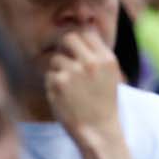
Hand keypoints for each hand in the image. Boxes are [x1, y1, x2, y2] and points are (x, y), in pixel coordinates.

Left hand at [45, 31, 123, 147]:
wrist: (98, 131)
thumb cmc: (103, 103)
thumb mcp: (110, 75)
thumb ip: (97, 53)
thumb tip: (84, 27)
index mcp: (106, 59)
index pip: (87, 32)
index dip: (79, 41)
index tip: (77, 52)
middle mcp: (90, 63)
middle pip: (68, 38)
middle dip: (65, 49)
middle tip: (67, 63)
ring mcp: (73, 72)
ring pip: (56, 58)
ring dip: (59, 70)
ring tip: (70, 88)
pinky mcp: (58, 83)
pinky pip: (49, 75)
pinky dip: (53, 85)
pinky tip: (64, 97)